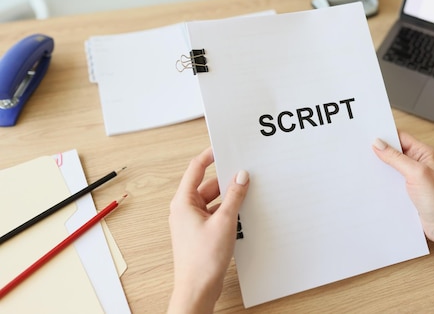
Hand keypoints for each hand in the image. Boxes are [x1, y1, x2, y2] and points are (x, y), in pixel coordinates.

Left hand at [168, 148, 249, 313]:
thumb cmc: (202, 260)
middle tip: (245, 176)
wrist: (197, 289)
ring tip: (246, 198)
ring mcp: (192, 222)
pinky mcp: (201, 233)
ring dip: (229, 199)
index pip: (195, 169)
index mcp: (183, 202)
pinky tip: (242, 215)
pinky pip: (215, 214)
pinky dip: (228, 212)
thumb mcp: (224, 221)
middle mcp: (185, 210)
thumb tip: (241, 176)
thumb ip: (234, 196)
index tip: (222, 148)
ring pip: (213, 201)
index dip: (209, 156)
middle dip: (226, 182)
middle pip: (208, 186)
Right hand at [372, 131, 433, 242]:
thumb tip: (378, 144)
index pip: (399, 137)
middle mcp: (417, 162)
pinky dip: (382, 180)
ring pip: (390, 165)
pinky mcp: (406, 188)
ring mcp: (411, 176)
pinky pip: (390, 179)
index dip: (385, 135)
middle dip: (379, 151)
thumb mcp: (416, 173)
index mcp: (423, 152)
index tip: (368, 136)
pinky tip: (372, 182)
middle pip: (393, 150)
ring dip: (380, 166)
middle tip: (362, 151)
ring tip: (365, 166)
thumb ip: (396, 158)